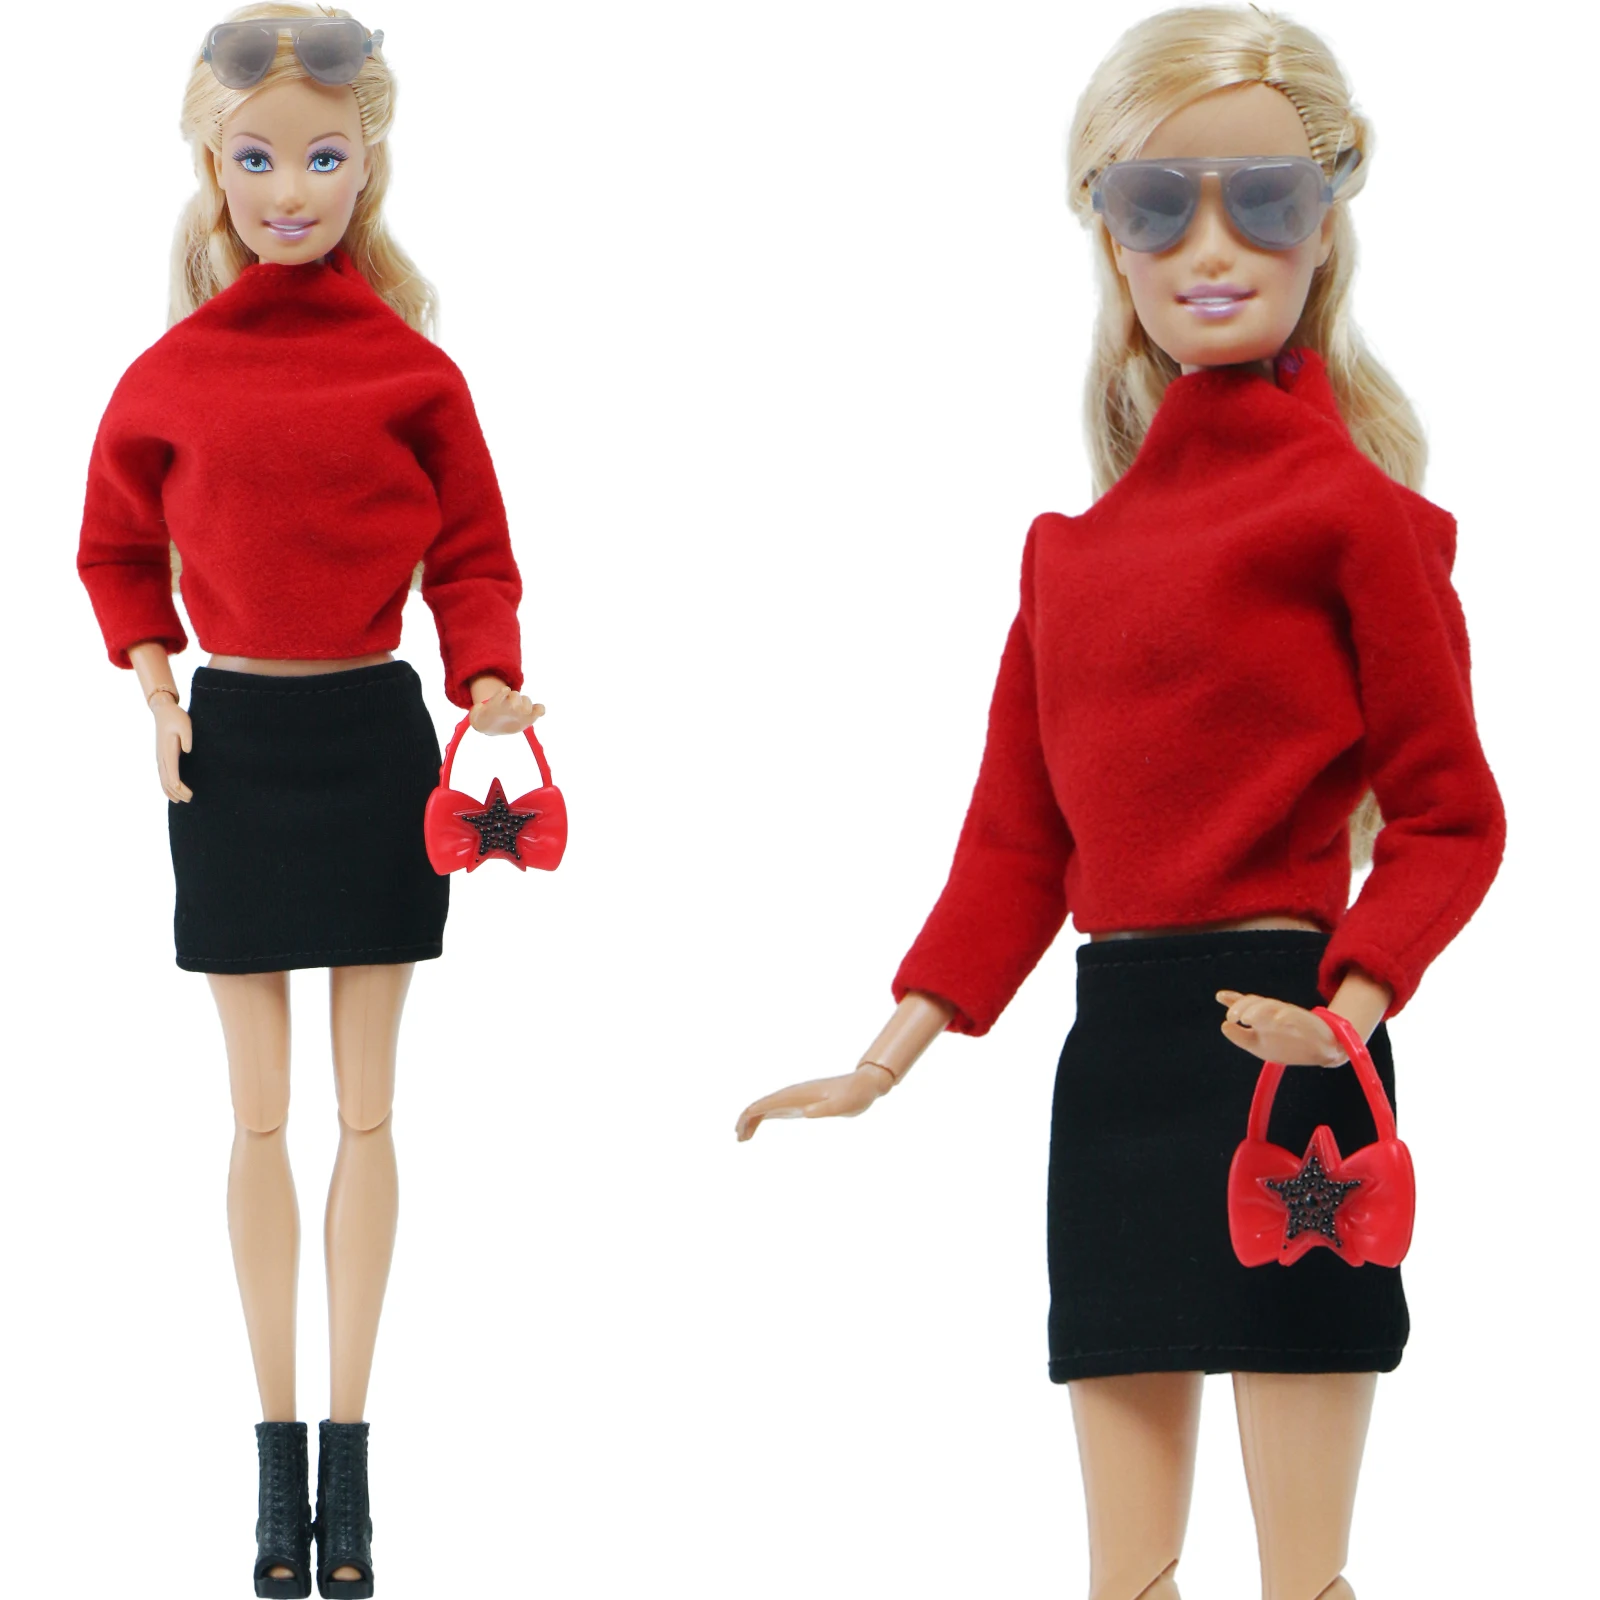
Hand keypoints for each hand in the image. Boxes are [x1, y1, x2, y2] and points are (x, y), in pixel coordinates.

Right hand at [152, 696, 192, 802]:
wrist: (163, 711)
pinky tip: (172, 792)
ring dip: (171, 792)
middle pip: (167, 781)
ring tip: (182, 801)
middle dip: (178, 793)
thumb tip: (187, 750)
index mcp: (168, 751)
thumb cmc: (176, 717)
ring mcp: (159, 758)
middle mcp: (161, 757)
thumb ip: (187, 737)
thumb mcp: (185, 724)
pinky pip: (162, 775)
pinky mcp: (161, 757)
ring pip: (162, 780)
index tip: (189, 794)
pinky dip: (166, 786)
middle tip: (190, 800)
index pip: (172, 775)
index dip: (179, 787)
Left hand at [468, 676, 543, 734]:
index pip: (502, 695)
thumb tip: (479, 706)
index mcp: (498, 703)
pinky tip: (540, 712)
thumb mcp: (477, 718)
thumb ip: (476, 712)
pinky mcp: (527, 717)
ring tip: (525, 712)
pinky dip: (540, 710)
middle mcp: (510, 704)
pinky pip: (538, 710)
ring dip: (526, 704)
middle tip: (515, 708)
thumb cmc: (485, 720)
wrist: (493, 726)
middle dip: (516, 699)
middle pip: (516, 696)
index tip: (505, 690)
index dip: (502, 693)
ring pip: (526, 701)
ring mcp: (520, 709)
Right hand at [734, 1064, 893, 1141]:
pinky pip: (773, 1111)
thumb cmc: (855, 1095)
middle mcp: (792, 1094)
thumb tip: (805, 1114)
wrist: (863, 1085)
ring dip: (750, 1122)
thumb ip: (826, 1108)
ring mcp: (794, 1099)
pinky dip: (761, 1120)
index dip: (749, 1116)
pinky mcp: (799, 1105)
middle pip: (760, 1105)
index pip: (766, 1103)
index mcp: (797, 1094)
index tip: (740, 1131)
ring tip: (742, 1139)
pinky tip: (755, 1132)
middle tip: (739, 1139)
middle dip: (745, 1120)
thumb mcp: (844, 1105)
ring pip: (764, 1108)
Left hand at [1216, 990, 1343, 1066]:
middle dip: (1243, 1007)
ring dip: (1259, 1010)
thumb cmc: (1289, 1045)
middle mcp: (1274, 1012)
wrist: (1322, 1050)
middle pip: (1257, 1003)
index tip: (1220, 997)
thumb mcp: (1259, 1046)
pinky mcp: (1306, 1022)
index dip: (1233, 999)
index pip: (1246, 1004)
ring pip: (1273, 1007)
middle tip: (1232, 1017)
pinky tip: (1276, 1020)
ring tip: (1247, 1019)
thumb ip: (1241, 1037)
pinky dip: (1285, 1017)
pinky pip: (1296, 1017)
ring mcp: (1290, 1015)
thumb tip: (1224, 1026)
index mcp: (1262, 1017)